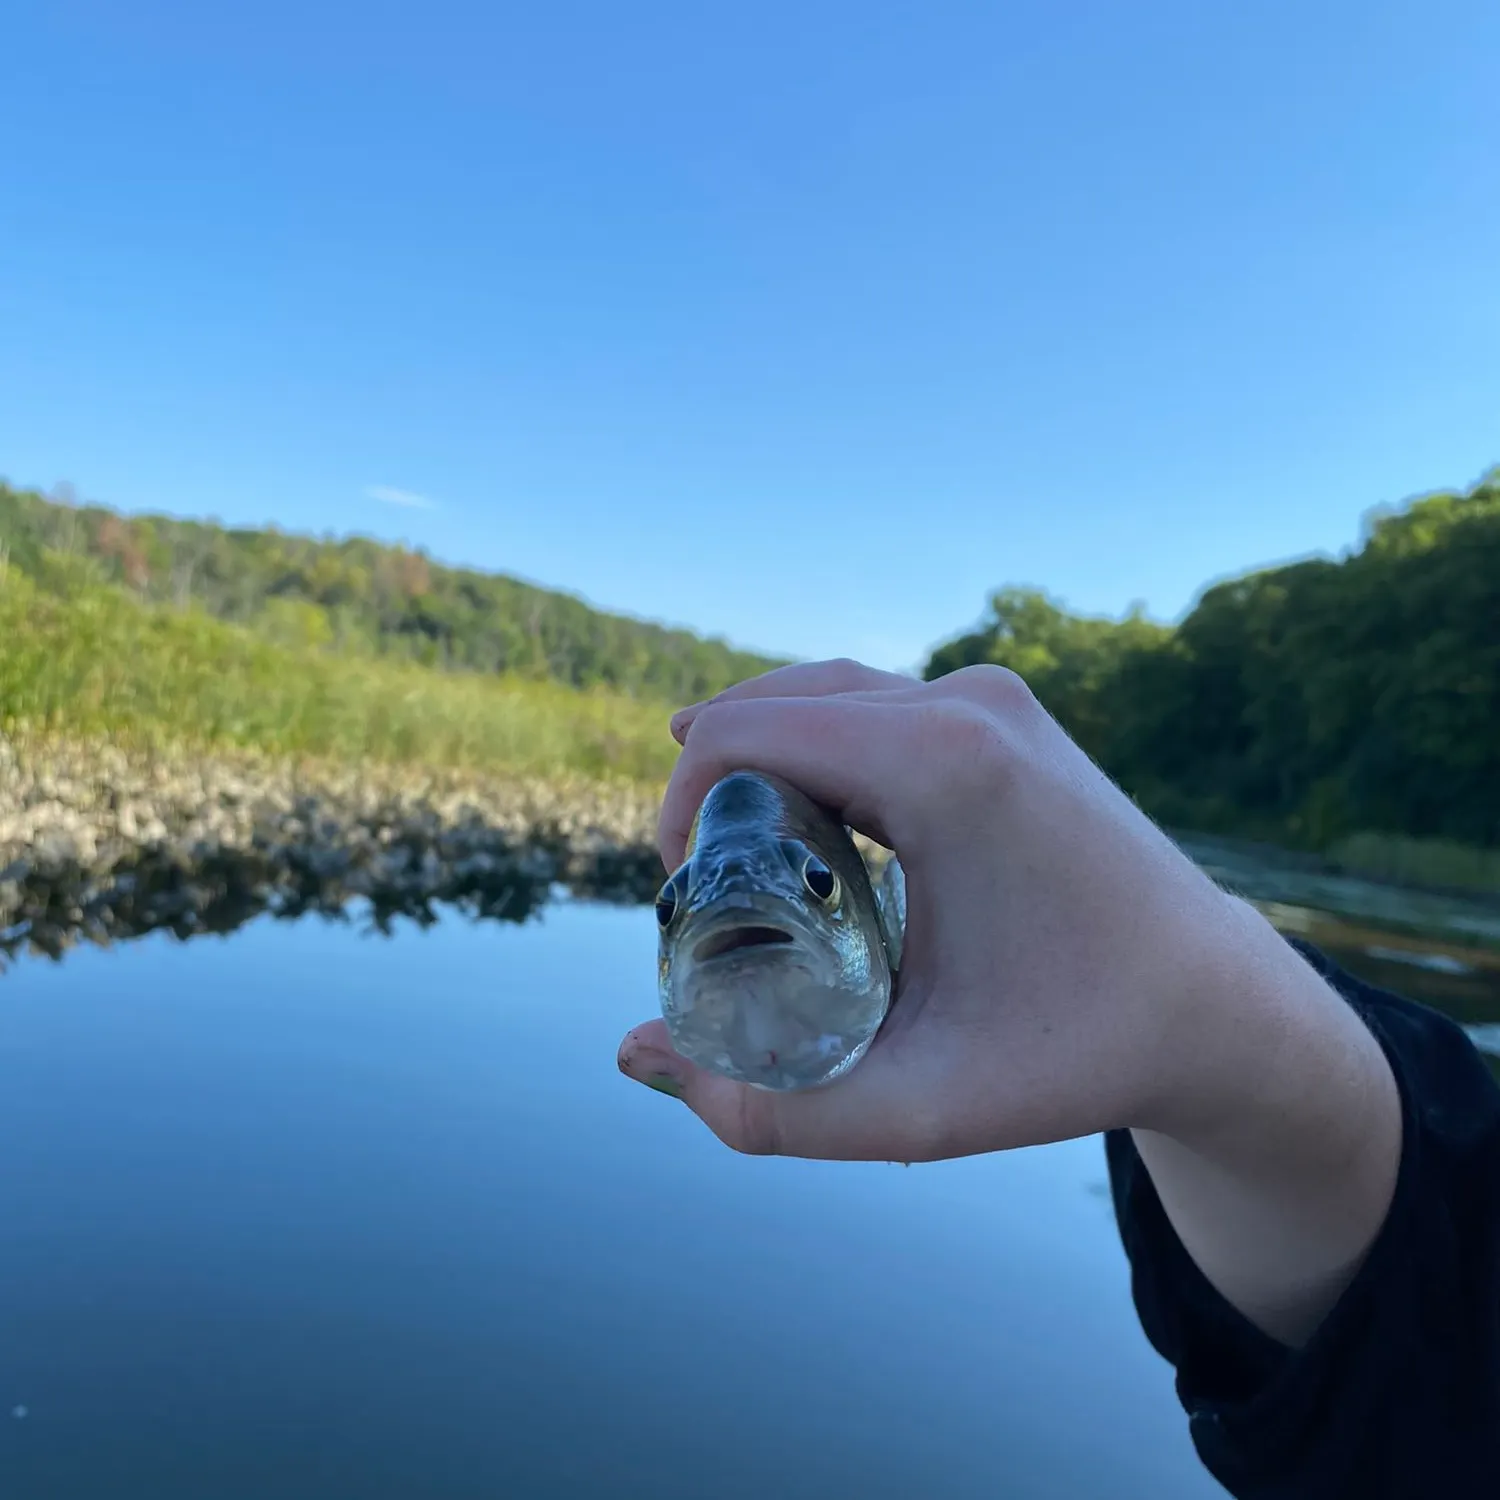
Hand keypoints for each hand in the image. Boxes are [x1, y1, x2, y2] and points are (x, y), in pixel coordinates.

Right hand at [616, 658, 1249, 1161]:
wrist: (1221, 1003)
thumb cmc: (1078, 1053)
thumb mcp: (919, 1104)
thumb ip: (767, 1106)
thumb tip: (633, 1056)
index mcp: (944, 766)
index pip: (744, 735)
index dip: (678, 803)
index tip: (678, 889)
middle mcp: (970, 705)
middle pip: (778, 700)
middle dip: (711, 777)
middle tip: (698, 880)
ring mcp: (997, 698)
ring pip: (827, 689)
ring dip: (762, 748)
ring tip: (736, 845)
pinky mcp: (1010, 711)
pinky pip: (879, 699)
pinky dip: (820, 738)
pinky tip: (802, 796)